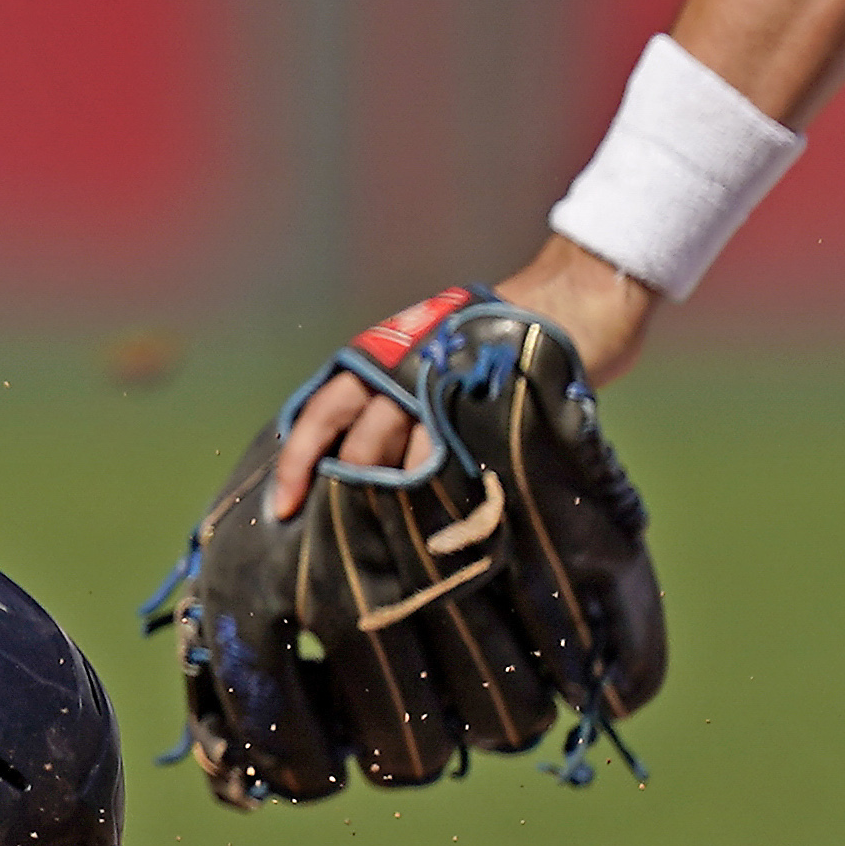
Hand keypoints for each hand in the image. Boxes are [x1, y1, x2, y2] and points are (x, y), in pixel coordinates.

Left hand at [265, 241, 659, 518]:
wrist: (562, 308)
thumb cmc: (483, 344)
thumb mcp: (422, 360)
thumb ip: (387, 406)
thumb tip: (350, 471)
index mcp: (377, 359)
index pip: (320, 414)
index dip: (298, 462)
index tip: (282, 509)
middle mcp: (403, 370)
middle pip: (362, 446)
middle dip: (354, 494)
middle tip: (353, 536)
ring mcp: (446, 388)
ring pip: (408, 459)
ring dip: (404, 500)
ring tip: (405, 537)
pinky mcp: (486, 407)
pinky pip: (458, 461)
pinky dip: (449, 493)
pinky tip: (451, 516)